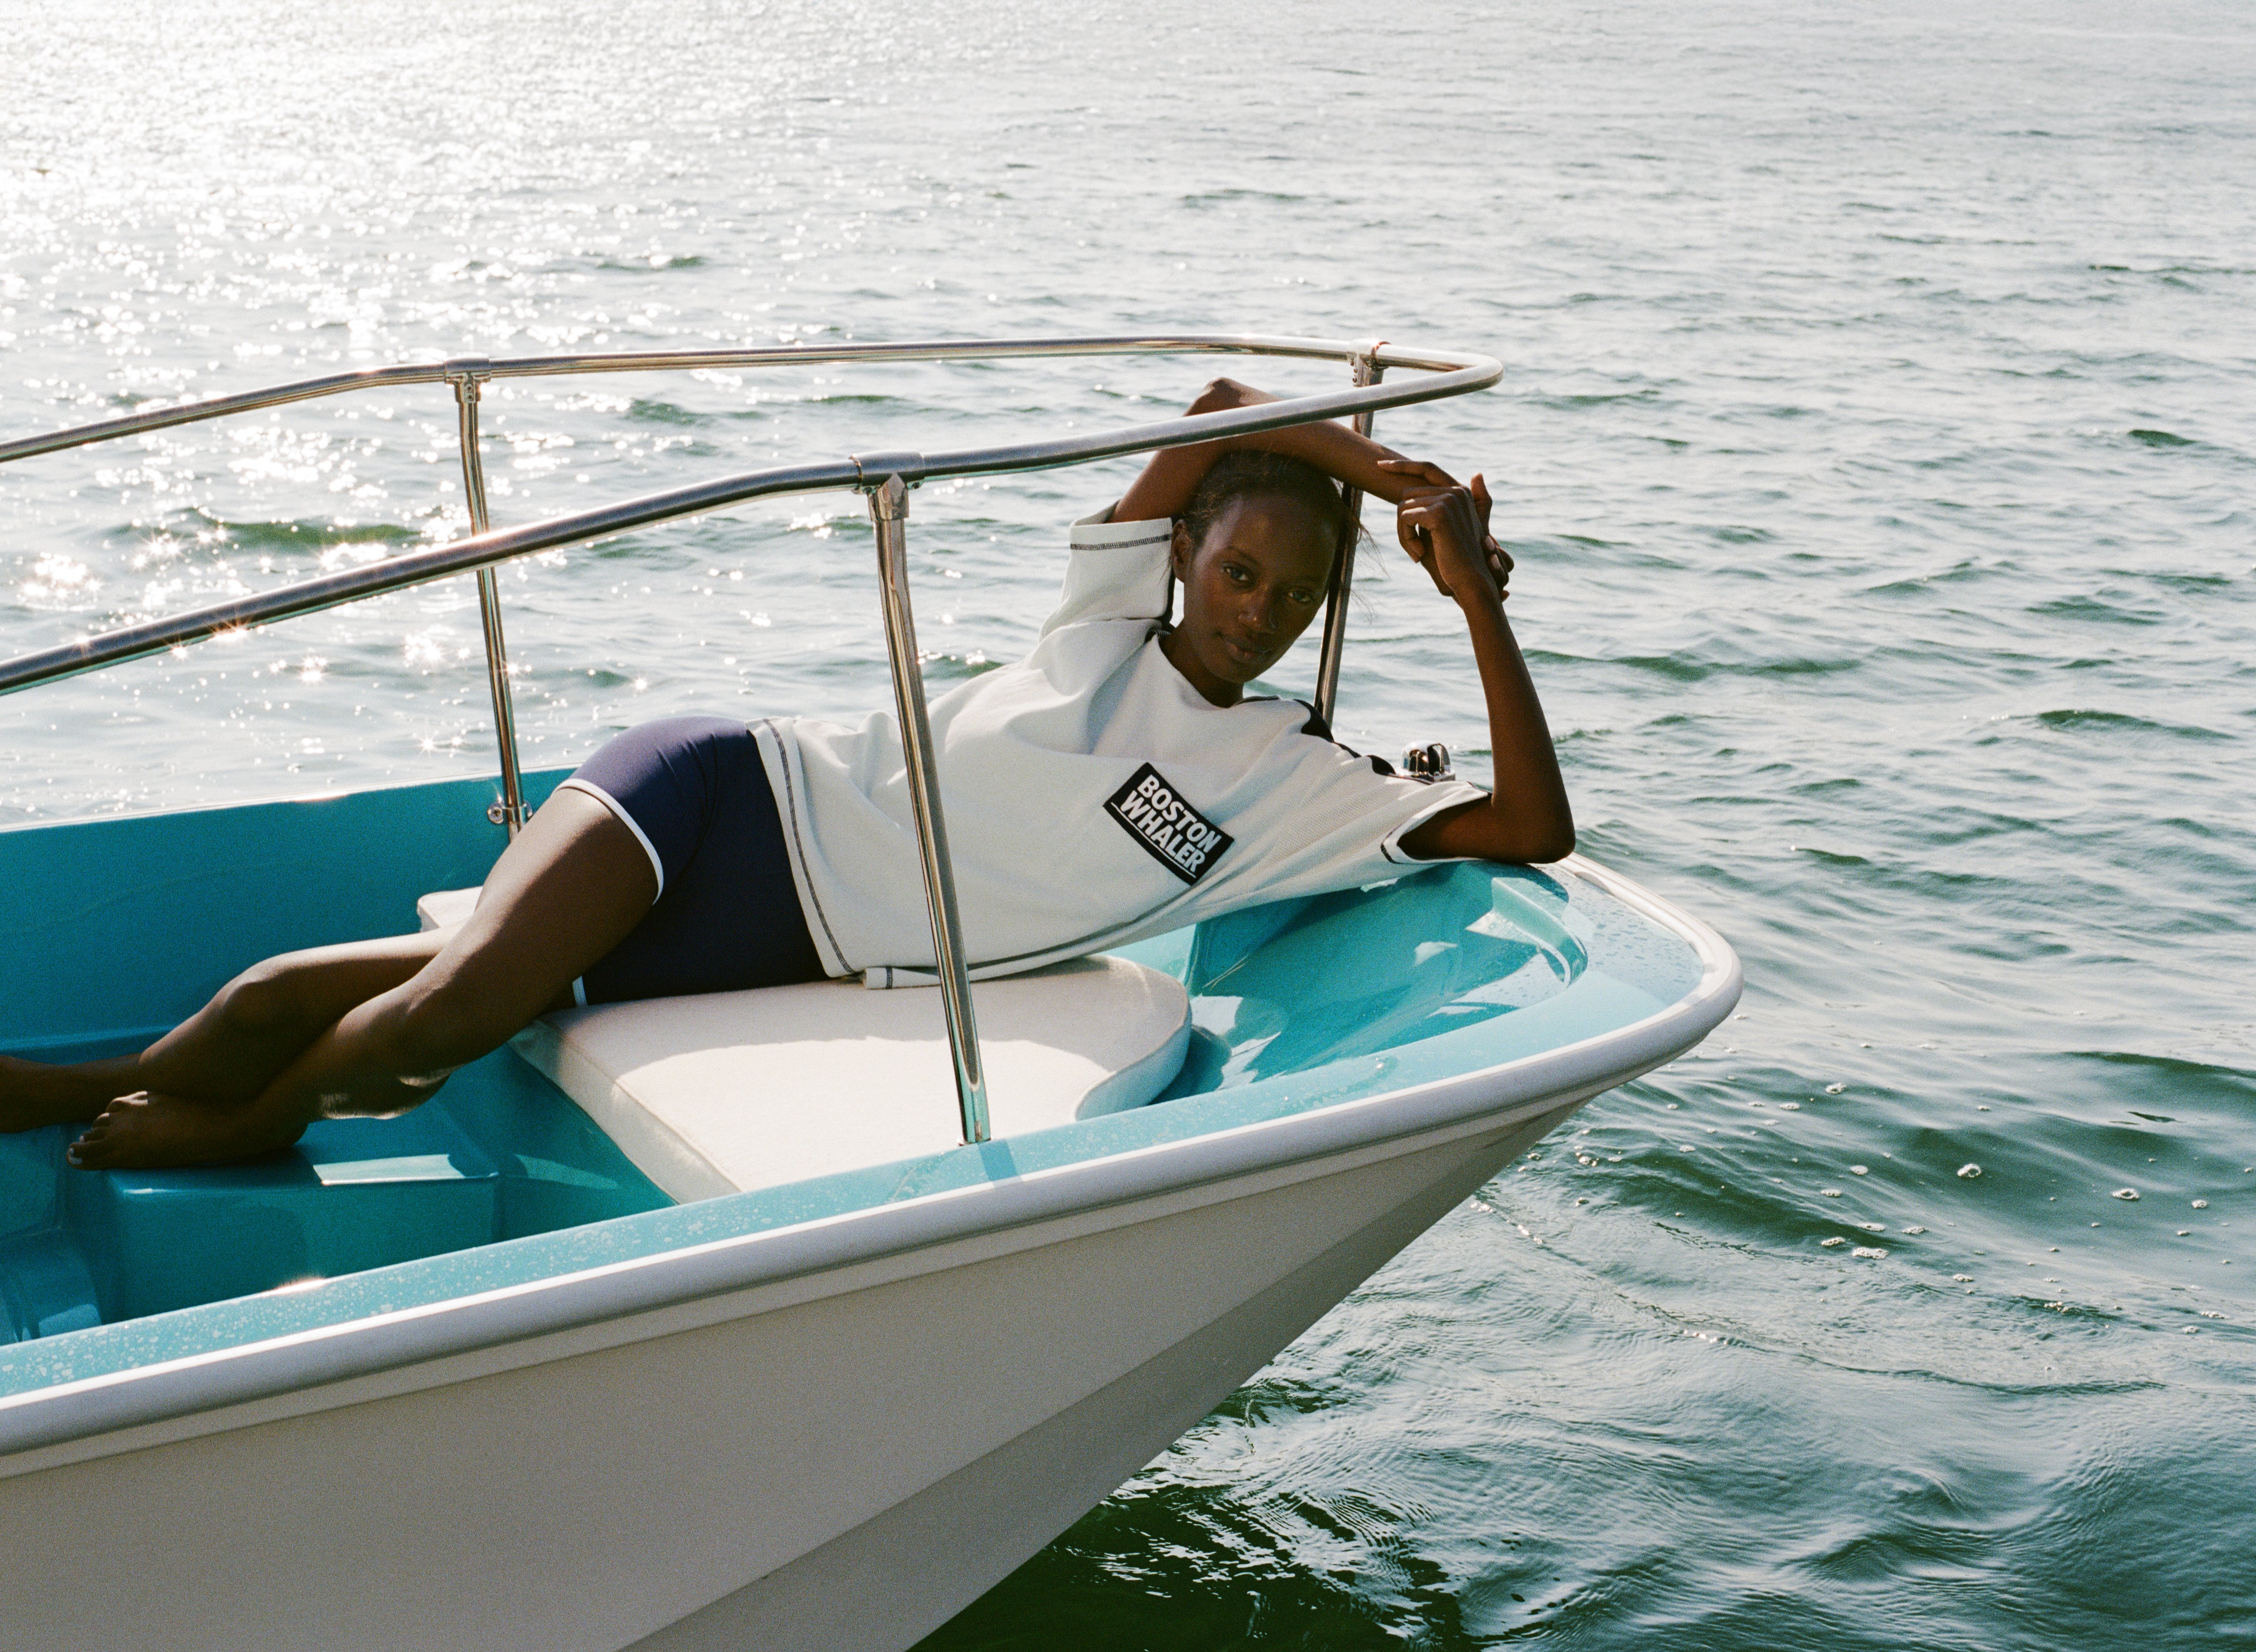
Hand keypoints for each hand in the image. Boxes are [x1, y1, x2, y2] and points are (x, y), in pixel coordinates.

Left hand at [1377, 459, 1512, 606]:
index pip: (1426, 467)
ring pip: (1403, 506)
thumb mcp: (1444, 529)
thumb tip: (1458, 482)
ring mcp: (1448, 499)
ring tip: (1417, 553)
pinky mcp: (1439, 513)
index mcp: (1459, 491)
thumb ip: (1435, 506)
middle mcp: (1456, 490)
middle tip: (1413, 547)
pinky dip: (1405, 538)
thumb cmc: (1455, 559)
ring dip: (1404, 534)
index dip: (1402, 465)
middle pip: (1407, 493)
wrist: (1470, 580)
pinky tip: (1418, 554)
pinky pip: (1404, 518)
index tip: (1380, 465)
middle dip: (1403, 522)